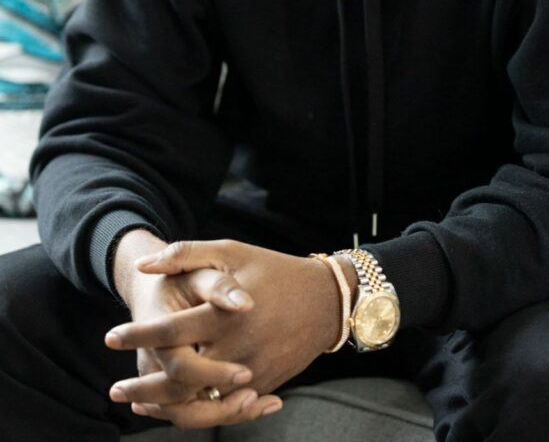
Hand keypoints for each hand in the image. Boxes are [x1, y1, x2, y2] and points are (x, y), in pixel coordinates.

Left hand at [105, 238, 342, 429]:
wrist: (325, 301)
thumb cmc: (273, 269)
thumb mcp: (231, 251)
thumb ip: (186, 255)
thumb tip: (145, 267)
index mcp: (224, 314)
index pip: (169, 330)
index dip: (136, 335)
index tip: (109, 337)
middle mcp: (236, 348)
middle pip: (179, 379)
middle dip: (142, 388)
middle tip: (115, 390)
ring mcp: (251, 372)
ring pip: (200, 402)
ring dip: (164, 408)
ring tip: (137, 405)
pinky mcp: (262, 386)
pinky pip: (223, 406)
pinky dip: (195, 410)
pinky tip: (173, 406)